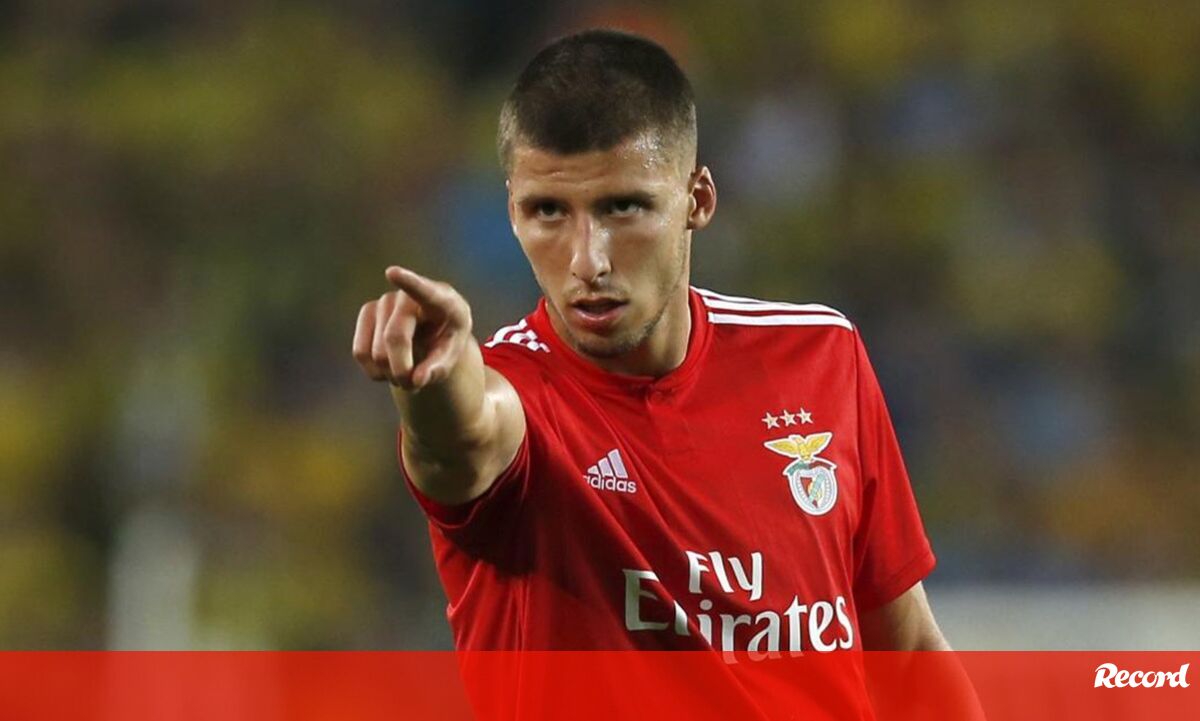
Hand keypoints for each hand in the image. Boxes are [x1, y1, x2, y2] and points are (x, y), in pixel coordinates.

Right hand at [352, 266, 473, 390]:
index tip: (392, 272)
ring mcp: (384, 302)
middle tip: (415, 385)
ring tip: (406, 373)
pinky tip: (388, 368)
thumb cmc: (446, 338)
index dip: (408, 281)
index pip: (423, 290)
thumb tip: (416, 379)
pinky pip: (360, 353)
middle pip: (395, 339)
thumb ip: (439, 368)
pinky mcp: (367, 312)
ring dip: (390, 375)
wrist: (432, 328)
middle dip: (402, 371)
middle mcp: (408, 296)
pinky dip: (374, 372)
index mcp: (441, 300)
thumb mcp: (452, 354)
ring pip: (376, 353)